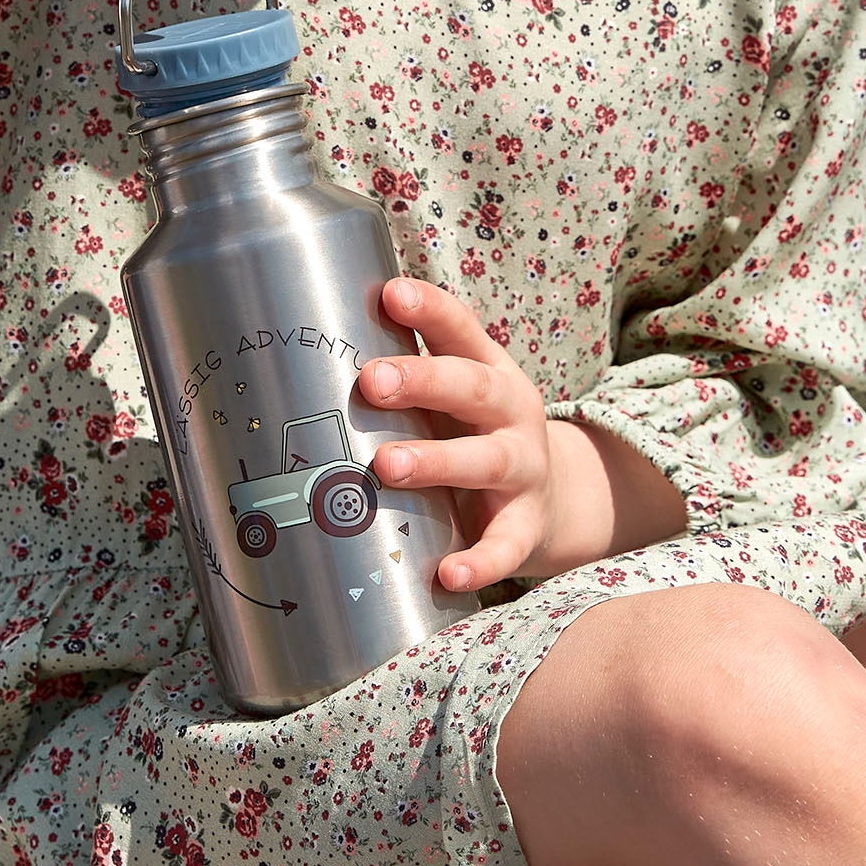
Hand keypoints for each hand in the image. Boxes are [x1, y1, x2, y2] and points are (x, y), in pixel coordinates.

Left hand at [360, 280, 556, 593]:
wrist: (554, 500)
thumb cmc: (474, 433)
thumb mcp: (454, 394)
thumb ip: (404, 369)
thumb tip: (311, 339)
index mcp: (489, 370)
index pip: (461, 330)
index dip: (429, 311)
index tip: (390, 293)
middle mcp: (511, 413)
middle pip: (473, 389)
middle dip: (423, 381)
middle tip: (370, 381)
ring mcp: (524, 470)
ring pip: (486, 460)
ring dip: (438, 461)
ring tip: (386, 466)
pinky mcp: (526, 527)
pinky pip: (505, 546)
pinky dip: (480, 561)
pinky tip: (447, 573)